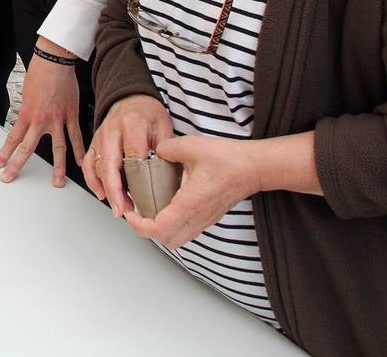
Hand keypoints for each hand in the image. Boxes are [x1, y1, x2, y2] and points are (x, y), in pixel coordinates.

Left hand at [0, 39, 84, 185]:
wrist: (54, 61)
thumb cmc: (39, 74)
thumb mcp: (26, 95)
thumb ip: (28, 112)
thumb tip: (28, 123)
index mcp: (26, 114)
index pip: (13, 139)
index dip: (5, 154)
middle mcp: (41, 120)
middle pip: (28, 148)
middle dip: (17, 165)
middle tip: (10, 178)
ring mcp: (58, 119)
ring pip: (59, 149)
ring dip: (57, 168)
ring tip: (57, 182)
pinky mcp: (71, 115)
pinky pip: (76, 136)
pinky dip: (80, 150)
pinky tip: (81, 162)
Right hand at [83, 94, 173, 215]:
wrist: (131, 98)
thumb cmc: (148, 113)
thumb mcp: (164, 127)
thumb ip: (165, 151)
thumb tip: (168, 177)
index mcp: (132, 124)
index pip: (132, 156)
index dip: (136, 180)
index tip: (143, 197)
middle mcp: (112, 130)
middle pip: (109, 165)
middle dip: (115, 191)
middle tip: (123, 209)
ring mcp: (100, 136)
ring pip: (96, 166)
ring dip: (105, 189)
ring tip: (118, 206)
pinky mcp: (93, 142)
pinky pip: (87, 163)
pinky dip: (92, 180)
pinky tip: (101, 193)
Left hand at [123, 135, 260, 248]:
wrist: (255, 167)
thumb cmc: (229, 160)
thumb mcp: (191, 146)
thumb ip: (167, 149)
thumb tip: (156, 153)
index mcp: (190, 203)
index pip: (159, 228)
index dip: (139, 226)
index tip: (131, 213)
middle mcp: (198, 217)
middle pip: (167, 241)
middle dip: (147, 231)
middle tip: (138, 212)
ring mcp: (205, 219)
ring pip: (178, 239)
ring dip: (161, 230)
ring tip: (151, 210)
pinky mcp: (210, 217)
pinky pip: (188, 231)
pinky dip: (173, 225)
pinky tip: (168, 205)